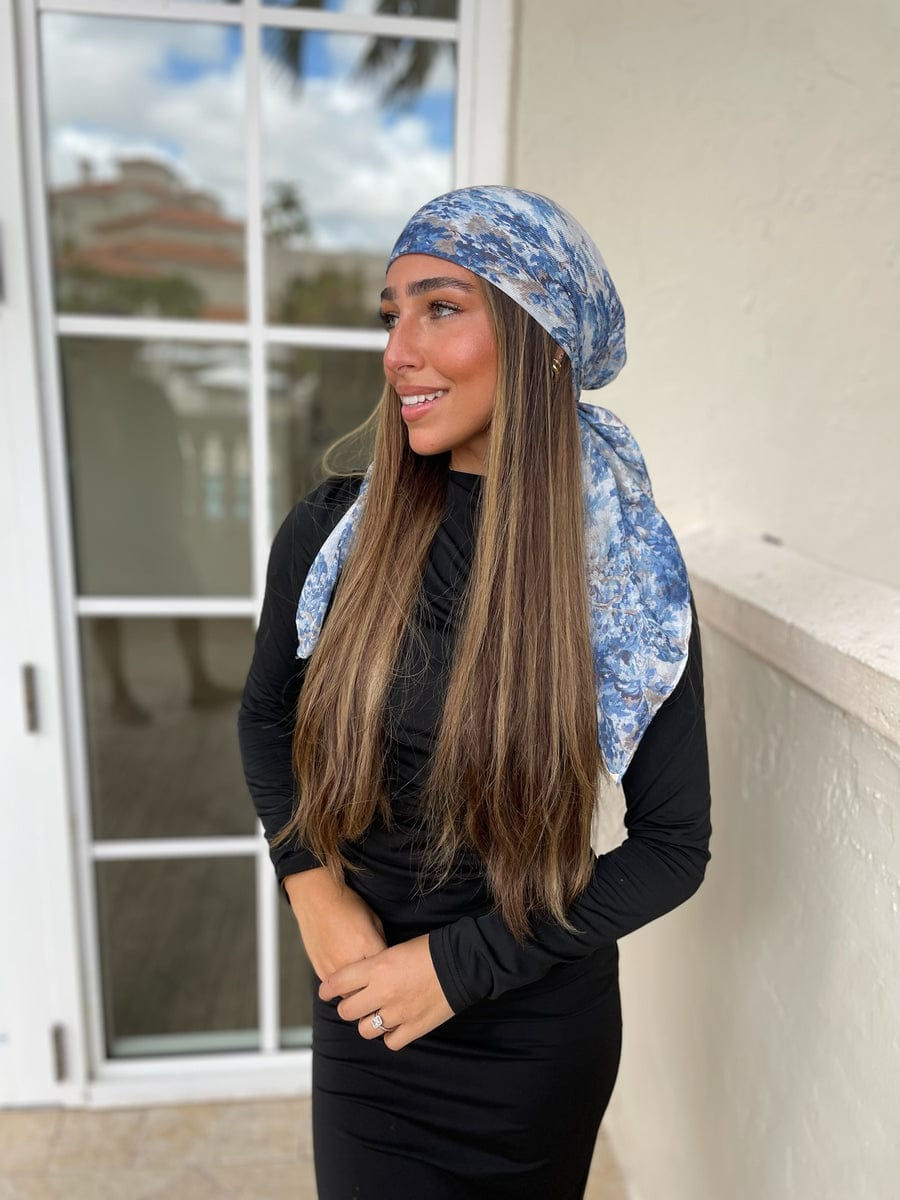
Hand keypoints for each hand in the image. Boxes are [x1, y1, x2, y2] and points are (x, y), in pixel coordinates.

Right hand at [284, 869, 386, 983]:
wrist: (317, 899)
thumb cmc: (347, 905)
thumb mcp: (374, 920)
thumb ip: (381, 944)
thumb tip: (386, 962)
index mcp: (367, 946)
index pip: (387, 973)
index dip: (393, 976)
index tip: (396, 977)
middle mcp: (350, 961)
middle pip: (370, 990)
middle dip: (377, 990)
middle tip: (382, 988)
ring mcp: (333, 969)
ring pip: (352, 996)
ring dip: (359, 993)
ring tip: (364, 986)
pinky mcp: (321, 972)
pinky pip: (336, 991)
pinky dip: (344, 989)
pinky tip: (349, 979)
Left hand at [318, 933, 453, 1051]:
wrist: (461, 962)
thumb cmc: (430, 949)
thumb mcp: (395, 948)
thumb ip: (374, 966)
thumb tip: (359, 978)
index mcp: (376, 967)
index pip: (337, 983)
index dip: (328, 989)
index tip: (326, 992)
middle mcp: (382, 992)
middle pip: (347, 1011)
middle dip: (348, 1007)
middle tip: (355, 1003)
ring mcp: (398, 1013)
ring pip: (365, 1030)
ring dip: (368, 1022)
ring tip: (377, 1014)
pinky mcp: (414, 1028)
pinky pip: (390, 1042)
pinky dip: (391, 1035)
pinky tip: (396, 1024)